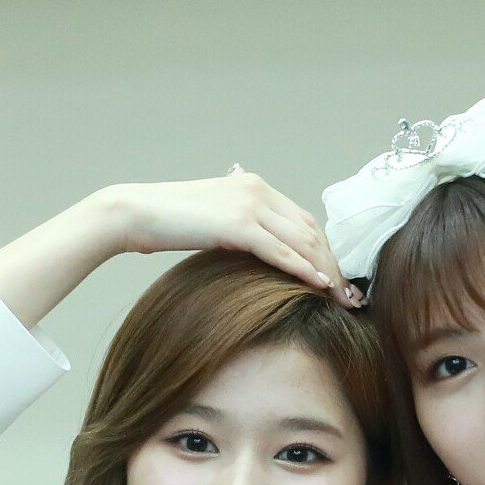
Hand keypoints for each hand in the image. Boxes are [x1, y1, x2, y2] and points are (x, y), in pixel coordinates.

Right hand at [96, 175, 361, 306]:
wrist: (133, 213)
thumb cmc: (165, 222)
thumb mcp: (211, 219)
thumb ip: (238, 226)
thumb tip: (255, 247)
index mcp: (254, 186)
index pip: (303, 221)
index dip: (325, 251)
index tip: (338, 280)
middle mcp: (257, 189)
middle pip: (311, 231)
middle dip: (334, 265)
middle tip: (350, 296)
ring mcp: (249, 205)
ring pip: (303, 241)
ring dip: (326, 272)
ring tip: (341, 299)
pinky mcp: (238, 224)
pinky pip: (281, 251)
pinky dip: (304, 269)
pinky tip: (320, 286)